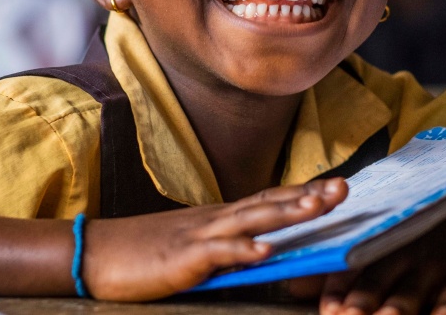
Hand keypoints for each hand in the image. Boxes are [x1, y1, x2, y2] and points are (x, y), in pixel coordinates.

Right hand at [83, 177, 347, 300]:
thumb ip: (230, 243)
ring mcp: (201, 235)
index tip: (337, 186)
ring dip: (285, 213)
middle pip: (270, 201)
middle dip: (308, 195)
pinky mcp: (182, 258)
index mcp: (224, 216)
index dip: (305, 193)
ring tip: (317, 207)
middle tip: (344, 188)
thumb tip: (265, 248)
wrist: (101, 252)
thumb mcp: (199, 244)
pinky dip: (241, 250)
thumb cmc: (151, 250)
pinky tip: (263, 252)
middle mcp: (218, 218)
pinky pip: (216, 253)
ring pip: (250, 219)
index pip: (272, 199)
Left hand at [288, 208, 445, 314]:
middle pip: (376, 282)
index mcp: (374, 248)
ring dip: (398, 308)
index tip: (328, 310)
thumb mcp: (376, 247)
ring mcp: (431, 265)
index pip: (349, 268)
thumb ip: (337, 271)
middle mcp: (398, 256)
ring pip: (411, 291)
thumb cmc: (410, 239)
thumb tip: (291, 284)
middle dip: (361, 303)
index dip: (337, 289)